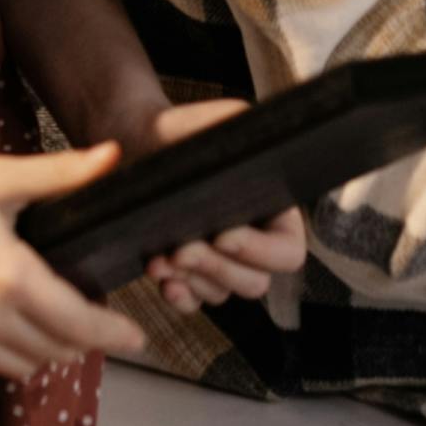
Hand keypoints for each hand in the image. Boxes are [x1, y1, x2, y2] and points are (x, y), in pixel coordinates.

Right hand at [0, 146, 151, 376]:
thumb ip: (60, 175)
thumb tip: (113, 156)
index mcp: (10, 276)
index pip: (79, 323)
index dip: (114, 333)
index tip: (139, 337)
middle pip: (58, 350)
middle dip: (84, 339)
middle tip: (97, 319)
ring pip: (25, 366)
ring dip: (48, 350)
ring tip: (56, 323)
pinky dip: (10, 356)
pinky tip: (14, 328)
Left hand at [128, 96, 303, 314]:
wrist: (138, 141)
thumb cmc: (184, 131)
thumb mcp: (220, 123)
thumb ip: (243, 135)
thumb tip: (258, 152)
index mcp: (275, 212)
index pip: (287, 252)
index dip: (259, 251)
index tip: (223, 235)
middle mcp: (254, 245)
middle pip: (254, 282)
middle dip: (216, 267)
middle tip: (181, 249)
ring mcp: (221, 264)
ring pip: (222, 294)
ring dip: (191, 280)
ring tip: (158, 258)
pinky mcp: (188, 275)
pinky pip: (194, 302)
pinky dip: (179, 296)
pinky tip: (163, 280)